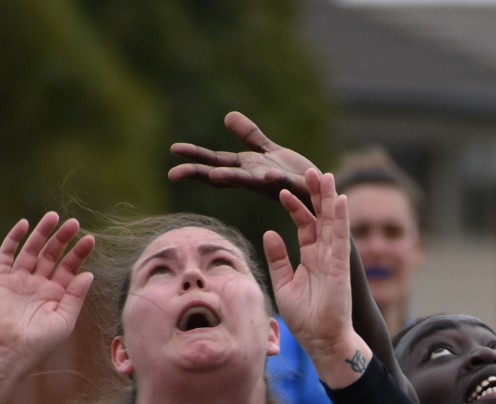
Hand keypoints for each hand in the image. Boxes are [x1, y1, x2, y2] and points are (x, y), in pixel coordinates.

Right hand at [0, 213, 94, 376]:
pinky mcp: (1, 279)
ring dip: (42, 234)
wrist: (10, 353)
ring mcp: (19, 280)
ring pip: (32, 250)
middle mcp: (38, 285)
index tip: (91, 239)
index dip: (79, 253)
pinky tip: (25, 225)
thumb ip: (76, 296)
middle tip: (75, 224)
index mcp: (56, 295)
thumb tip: (89, 273)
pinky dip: (14, 239)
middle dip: (63, 239)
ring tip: (54, 217)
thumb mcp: (65, 320)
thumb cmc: (40, 343)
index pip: (70, 268)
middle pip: (52, 255)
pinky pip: (7, 255)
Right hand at [168, 111, 317, 204]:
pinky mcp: (297, 188)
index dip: (195, 157)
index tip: (173, 151)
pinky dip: (277, 180)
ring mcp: (274, 186)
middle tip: (174, 173)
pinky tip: (270, 174)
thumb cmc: (294, 176)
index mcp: (248, 170)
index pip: (216, 163)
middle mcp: (256, 180)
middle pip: (224, 175)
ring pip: (250, 182)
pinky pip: (286, 184)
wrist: (322, 194)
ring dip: (233, 179)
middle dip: (200, 173)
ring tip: (215, 175)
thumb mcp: (268, 152)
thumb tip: (229, 116)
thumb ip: (250, 136)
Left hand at [263, 170, 369, 388]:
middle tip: (309, 170)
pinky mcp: (341, 268)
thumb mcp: (283, 283)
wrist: (321, 341)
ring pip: (332, 222)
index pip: (305, 225)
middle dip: (315, 194)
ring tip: (323, 175)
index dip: (294, 207)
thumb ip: (278, 258)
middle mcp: (325, 255)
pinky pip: (341, 238)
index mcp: (311, 258)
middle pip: (321, 217)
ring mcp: (335, 259)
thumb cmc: (305, 318)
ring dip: (328, 199)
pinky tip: (339, 199)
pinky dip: (341, 219)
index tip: (281, 190)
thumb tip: (269, 233)